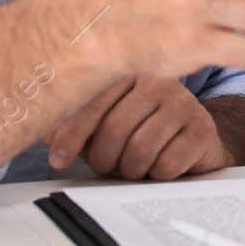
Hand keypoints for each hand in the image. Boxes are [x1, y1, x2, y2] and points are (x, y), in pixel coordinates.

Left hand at [45, 74, 228, 179]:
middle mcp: (157, 80)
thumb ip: (75, 122)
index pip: (93, 100)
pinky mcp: (202, 128)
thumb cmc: (143, 130)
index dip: (71, 134)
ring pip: (141, 148)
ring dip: (129, 170)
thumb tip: (43, 130)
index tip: (58, 158)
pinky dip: (156, 175)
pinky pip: (168, 163)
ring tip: (131, 168)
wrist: (194, 138)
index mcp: (128, 70)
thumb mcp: (105, 122)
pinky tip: (158, 167)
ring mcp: (183, 102)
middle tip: (105, 167)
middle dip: (103, 159)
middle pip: (115, 128)